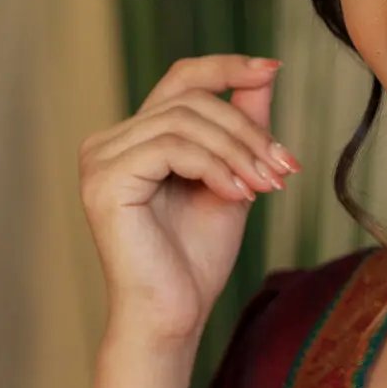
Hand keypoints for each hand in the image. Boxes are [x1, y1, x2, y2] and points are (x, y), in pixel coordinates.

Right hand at [79, 54, 300, 345]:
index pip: (181, 82)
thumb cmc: (196, 264)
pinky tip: (239, 195)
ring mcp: (102, 159)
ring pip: (184, 122)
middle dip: (246, 131)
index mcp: (136, 140)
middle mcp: (110, 142)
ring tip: (268, 186)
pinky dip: (213, 166)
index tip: (271, 70)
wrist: (173, 319)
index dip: (225, 68)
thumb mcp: (231, 186)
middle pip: (189, 101)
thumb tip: (263, 77)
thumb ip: (241, 134)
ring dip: (238, 151)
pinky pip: (170, 148)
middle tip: (284, 168)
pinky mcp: (107, 181)